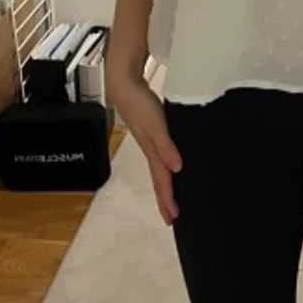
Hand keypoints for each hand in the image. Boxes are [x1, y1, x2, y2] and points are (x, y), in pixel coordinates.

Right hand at [109, 71, 182, 224]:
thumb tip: (176, 168)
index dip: (167, 199)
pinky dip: (166, 168)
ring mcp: (151, 143)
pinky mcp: (152, 134)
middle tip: (171, 217)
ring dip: (165, 187)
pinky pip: (161, 158)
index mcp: (152, 152)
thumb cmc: (140, 104)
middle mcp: (151, 151)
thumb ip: (166, 145)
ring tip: (171, 200)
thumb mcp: (156, 124)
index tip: (173, 217)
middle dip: (164, 199)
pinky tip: (171, 168)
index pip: (162, 181)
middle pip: (159, 180)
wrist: (125, 85)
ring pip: (159, 171)